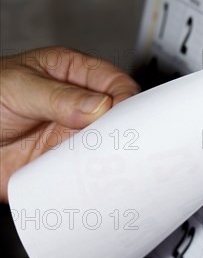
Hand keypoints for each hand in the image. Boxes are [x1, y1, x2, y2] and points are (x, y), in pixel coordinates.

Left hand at [0, 47, 139, 200]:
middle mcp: (76, 109)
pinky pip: (86, 175)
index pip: (112, 82)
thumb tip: (99, 106)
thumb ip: (59, 97)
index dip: (126, 97)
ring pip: (105, 149)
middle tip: (121, 141)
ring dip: (109, 157)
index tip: (128, 114)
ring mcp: (70, 139)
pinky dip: (93, 180)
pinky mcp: (62, 166)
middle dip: (124, 130)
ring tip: (106, 161)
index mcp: (70, 76)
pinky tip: (92, 178)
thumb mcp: (19, 88)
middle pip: (116, 118)